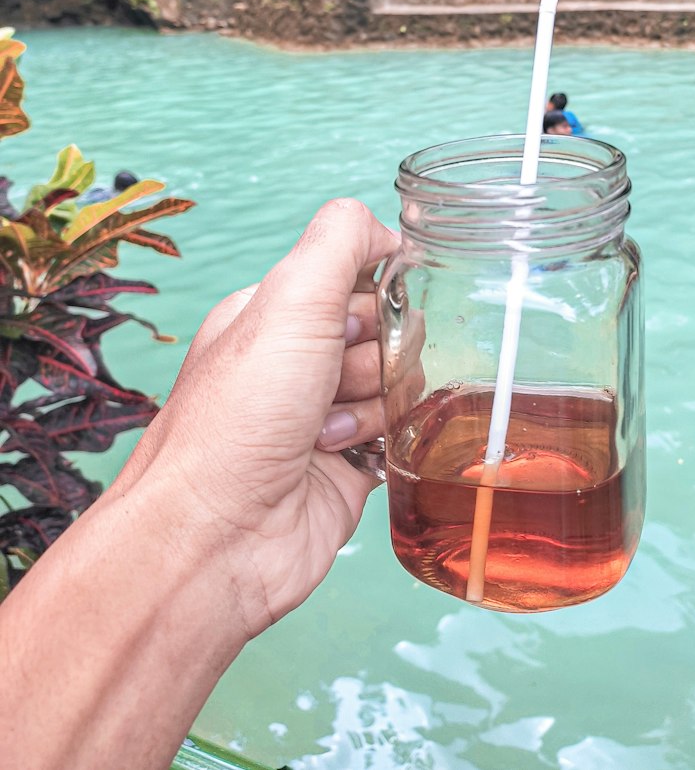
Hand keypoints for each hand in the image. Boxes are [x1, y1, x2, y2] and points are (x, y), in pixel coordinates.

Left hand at [115, 198, 397, 635]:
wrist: (217, 540)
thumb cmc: (234, 423)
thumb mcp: (288, 302)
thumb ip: (340, 242)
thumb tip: (387, 229)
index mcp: (274, 316)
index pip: (358, 278)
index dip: (370, 298)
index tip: (352, 322)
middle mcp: (297, 363)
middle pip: (388, 332)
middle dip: (376, 357)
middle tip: (333, 383)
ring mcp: (323, 417)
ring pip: (400, 384)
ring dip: (374, 405)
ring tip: (327, 432)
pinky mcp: (348, 468)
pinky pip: (402, 435)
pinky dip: (386, 443)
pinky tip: (344, 458)